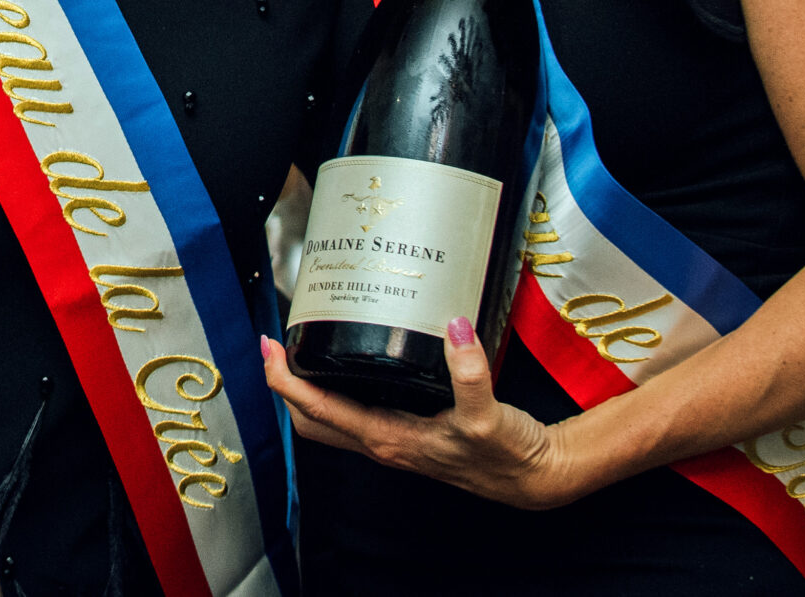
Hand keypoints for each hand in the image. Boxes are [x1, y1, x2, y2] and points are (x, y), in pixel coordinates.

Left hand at [259, 320, 585, 509]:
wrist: (534, 476)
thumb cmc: (508, 454)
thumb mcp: (488, 414)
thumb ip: (468, 372)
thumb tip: (453, 326)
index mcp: (388, 439)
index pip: (316, 410)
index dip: (285, 380)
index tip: (270, 347)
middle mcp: (383, 443)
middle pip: (311, 419)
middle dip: (285, 385)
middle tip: (276, 344)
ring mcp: (393, 440)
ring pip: (332, 418)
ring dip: (309, 388)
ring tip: (302, 347)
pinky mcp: (408, 432)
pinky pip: (357, 413)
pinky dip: (339, 389)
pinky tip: (350, 362)